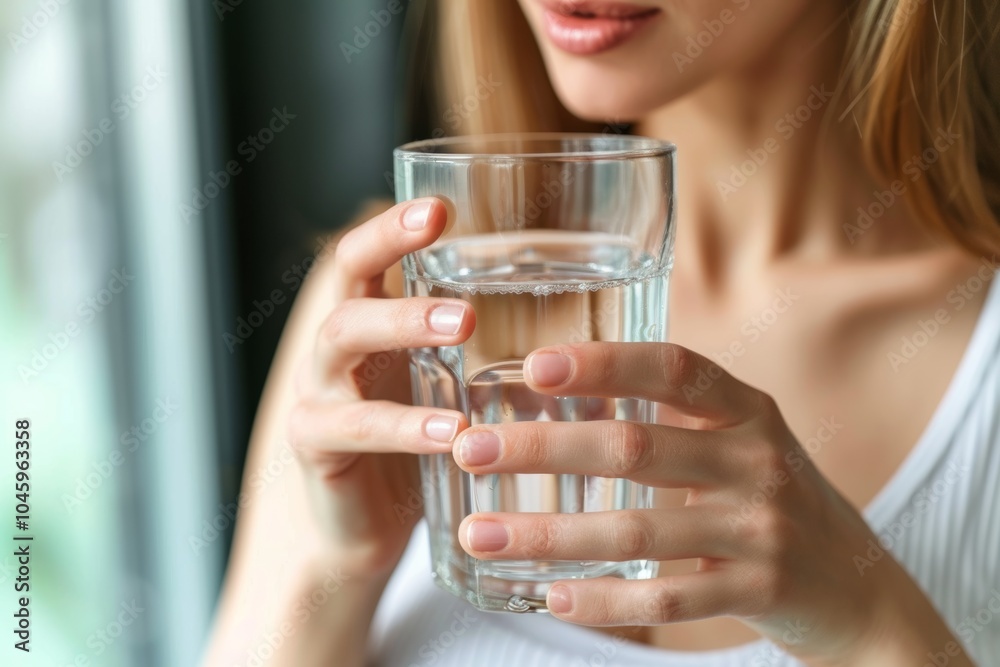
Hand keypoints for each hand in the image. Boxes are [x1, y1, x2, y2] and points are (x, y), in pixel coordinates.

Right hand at [287, 197, 473, 579]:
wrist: (364, 530)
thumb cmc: (418, 451)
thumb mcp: (452, 397)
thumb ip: (494, 367)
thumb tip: (586, 352)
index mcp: (369, 325)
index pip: (367, 257)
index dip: (393, 227)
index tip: (440, 208)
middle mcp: (333, 348)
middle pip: (348, 284)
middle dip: (396, 259)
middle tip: (468, 285)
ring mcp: (317, 392)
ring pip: (342, 339)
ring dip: (404, 327)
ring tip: (464, 329)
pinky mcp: (313, 445)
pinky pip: (352, 425)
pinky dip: (404, 426)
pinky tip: (452, 432)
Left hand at [453, 342, 969, 664]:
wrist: (859, 586)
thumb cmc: (773, 497)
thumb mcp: (742, 439)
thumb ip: (674, 413)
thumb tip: (559, 382)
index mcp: (747, 412)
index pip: (674, 368)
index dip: (605, 363)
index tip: (533, 366)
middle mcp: (757, 461)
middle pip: (636, 447)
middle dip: (544, 448)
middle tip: (471, 450)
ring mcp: (762, 529)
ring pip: (639, 531)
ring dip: (549, 534)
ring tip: (481, 533)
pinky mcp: (761, 592)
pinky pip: (668, 601)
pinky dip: (604, 599)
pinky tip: (550, 595)